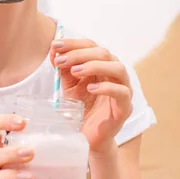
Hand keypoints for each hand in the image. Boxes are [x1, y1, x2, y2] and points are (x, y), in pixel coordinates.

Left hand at [50, 38, 132, 153]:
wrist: (86, 135)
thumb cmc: (80, 107)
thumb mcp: (68, 84)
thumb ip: (63, 67)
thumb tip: (54, 50)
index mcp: (102, 64)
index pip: (91, 45)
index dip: (73, 43)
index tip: (55, 45)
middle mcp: (115, 73)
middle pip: (104, 53)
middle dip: (80, 54)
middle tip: (61, 60)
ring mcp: (123, 89)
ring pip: (118, 68)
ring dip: (95, 66)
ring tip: (75, 71)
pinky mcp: (125, 107)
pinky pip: (122, 92)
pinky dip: (106, 87)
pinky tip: (90, 89)